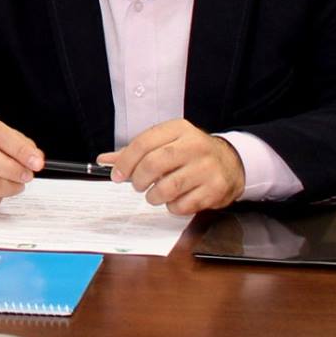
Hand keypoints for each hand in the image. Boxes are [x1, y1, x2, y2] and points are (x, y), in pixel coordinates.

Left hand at [101, 120, 244, 214]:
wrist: (232, 163)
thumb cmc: (190, 153)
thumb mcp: (166, 143)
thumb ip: (135, 152)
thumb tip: (103, 160)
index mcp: (179, 129)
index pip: (144, 142)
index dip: (125, 161)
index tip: (116, 175)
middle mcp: (195, 145)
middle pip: (155, 163)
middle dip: (138, 179)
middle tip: (137, 186)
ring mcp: (208, 168)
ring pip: (168, 187)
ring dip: (154, 196)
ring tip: (154, 195)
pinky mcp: (216, 189)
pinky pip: (184, 204)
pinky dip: (173, 207)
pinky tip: (174, 201)